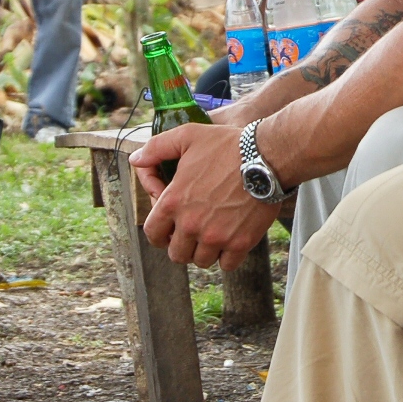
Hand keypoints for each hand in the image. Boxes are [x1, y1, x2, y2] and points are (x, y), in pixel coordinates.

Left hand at [131, 123, 273, 268]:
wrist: (267, 156)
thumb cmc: (227, 145)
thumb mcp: (187, 136)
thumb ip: (156, 148)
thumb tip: (135, 160)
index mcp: (173, 202)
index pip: (153, 233)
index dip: (158, 233)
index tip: (168, 229)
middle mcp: (191, 224)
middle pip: (177, 254)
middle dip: (181, 245)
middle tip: (192, 233)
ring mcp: (217, 236)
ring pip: (201, 261)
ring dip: (204, 251)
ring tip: (212, 235)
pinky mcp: (240, 243)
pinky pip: (227, 265)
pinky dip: (226, 257)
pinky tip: (230, 240)